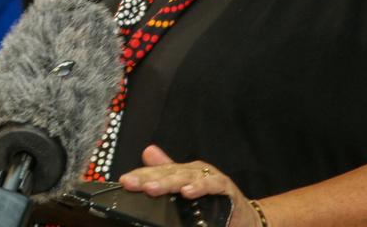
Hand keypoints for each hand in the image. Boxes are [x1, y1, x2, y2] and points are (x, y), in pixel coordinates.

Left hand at [119, 145, 262, 226]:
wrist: (242, 215)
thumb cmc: (212, 200)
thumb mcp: (186, 187)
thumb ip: (167, 171)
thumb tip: (147, 151)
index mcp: (182, 172)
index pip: (158, 172)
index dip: (140, 175)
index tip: (124, 181)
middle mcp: (194, 171)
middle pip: (168, 173)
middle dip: (148, 178)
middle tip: (131, 183)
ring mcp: (209, 177)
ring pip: (186, 177)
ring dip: (169, 183)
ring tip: (151, 188)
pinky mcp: (224, 187)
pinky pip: (211, 186)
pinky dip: (199, 188)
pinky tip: (187, 192)